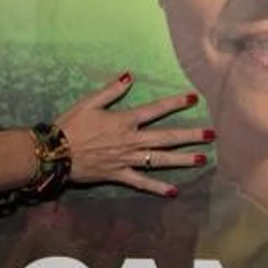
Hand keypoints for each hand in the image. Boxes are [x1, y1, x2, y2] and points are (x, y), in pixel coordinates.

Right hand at [54, 73, 210, 197]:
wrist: (55, 154)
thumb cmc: (70, 126)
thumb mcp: (88, 102)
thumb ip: (111, 90)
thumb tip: (130, 76)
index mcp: (124, 120)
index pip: (155, 110)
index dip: (175, 103)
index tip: (194, 98)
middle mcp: (130, 140)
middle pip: (166, 137)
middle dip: (190, 135)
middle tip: (211, 135)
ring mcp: (127, 159)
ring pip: (160, 160)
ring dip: (182, 160)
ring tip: (203, 159)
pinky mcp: (119, 175)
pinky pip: (142, 182)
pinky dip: (158, 187)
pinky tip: (174, 191)